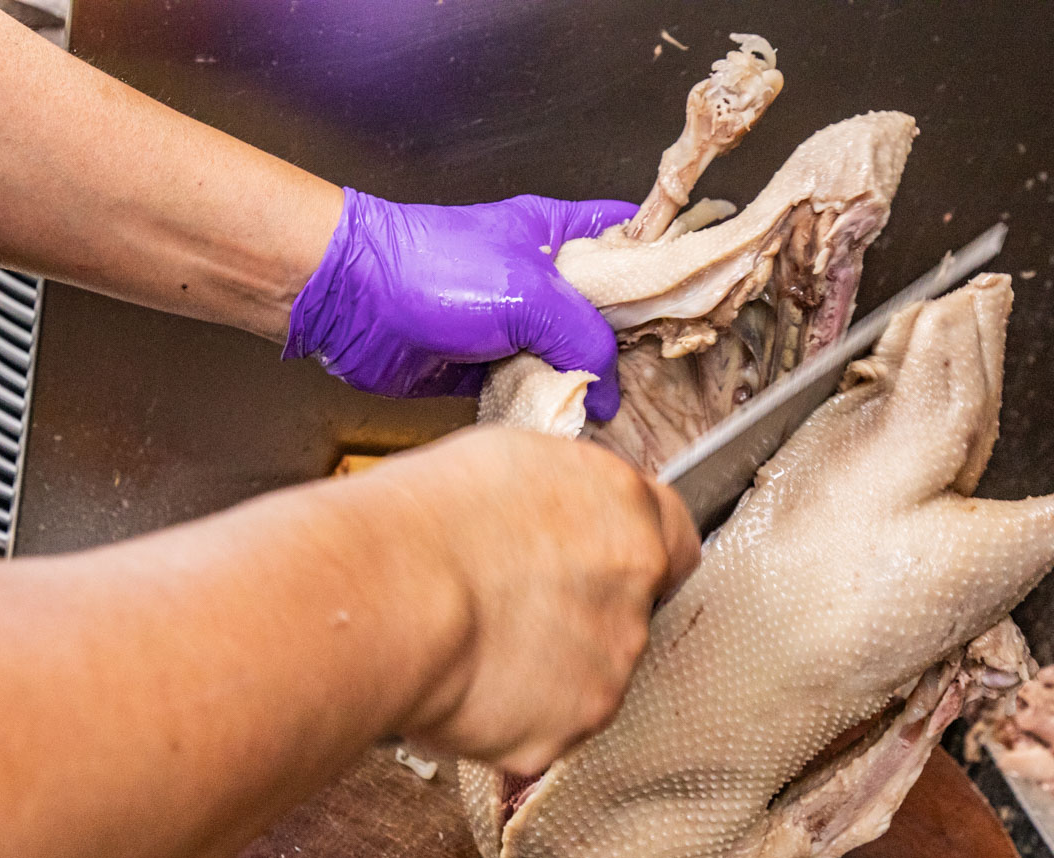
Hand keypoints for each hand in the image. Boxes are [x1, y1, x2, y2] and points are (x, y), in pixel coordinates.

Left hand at [284, 190, 634, 420]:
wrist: (352, 302)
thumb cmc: (432, 270)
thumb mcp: (531, 293)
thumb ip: (585, 337)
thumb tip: (611, 388)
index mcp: (560, 235)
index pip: (632, 242)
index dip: (669, 269)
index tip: (700, 304)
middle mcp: (542, 278)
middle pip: (609, 313)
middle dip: (634, 347)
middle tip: (669, 377)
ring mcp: (515, 323)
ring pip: (572, 359)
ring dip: (589, 386)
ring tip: (623, 413)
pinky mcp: (487, 367)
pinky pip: (533, 391)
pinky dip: (548, 409)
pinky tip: (570, 426)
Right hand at [353, 427, 699, 773]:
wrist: (387, 596)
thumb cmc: (424, 520)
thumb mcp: (509, 462)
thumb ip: (565, 500)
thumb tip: (561, 519)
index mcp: (627, 513)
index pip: (676, 540)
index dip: (636, 555)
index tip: (601, 563)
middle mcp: (635, 593)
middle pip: (628, 614)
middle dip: (580, 616)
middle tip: (509, 608)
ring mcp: (608, 669)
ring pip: (588, 676)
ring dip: (546, 670)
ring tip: (474, 645)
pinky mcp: (568, 729)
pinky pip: (544, 728)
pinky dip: (510, 716)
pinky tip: (465, 684)